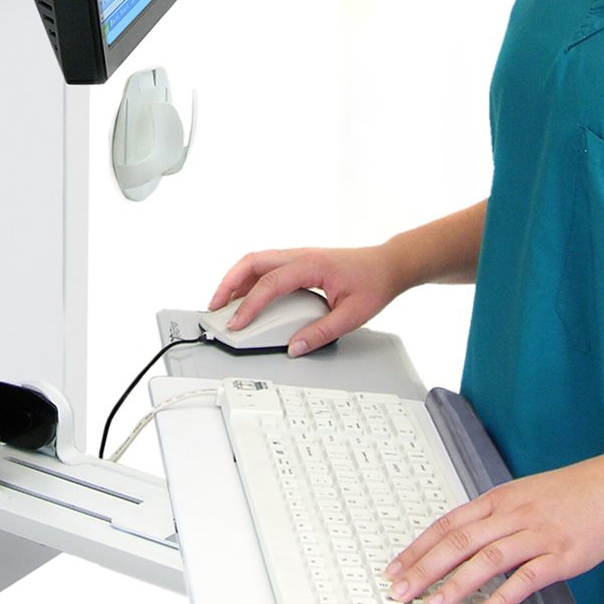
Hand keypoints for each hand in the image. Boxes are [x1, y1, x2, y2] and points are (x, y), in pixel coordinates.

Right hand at [207, 245, 401, 354]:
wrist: (388, 265)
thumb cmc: (374, 283)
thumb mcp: (353, 315)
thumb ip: (322, 332)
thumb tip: (295, 347)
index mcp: (311, 265)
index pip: (270, 284)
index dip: (249, 306)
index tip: (236, 324)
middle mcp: (300, 256)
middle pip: (252, 262)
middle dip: (228, 284)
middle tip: (214, 308)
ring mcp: (298, 256)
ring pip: (256, 261)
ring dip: (235, 281)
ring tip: (223, 305)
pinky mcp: (299, 262)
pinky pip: (267, 267)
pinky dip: (249, 280)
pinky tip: (246, 298)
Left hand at [383, 452, 603, 603]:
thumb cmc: (574, 491)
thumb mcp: (525, 494)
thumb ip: (496, 518)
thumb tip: (465, 541)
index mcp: (500, 500)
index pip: (448, 524)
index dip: (418, 548)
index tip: (395, 568)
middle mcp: (512, 515)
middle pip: (458, 542)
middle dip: (424, 570)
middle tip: (400, 592)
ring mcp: (537, 535)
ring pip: (486, 560)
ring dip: (456, 586)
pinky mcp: (561, 555)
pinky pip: (527, 578)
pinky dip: (503, 597)